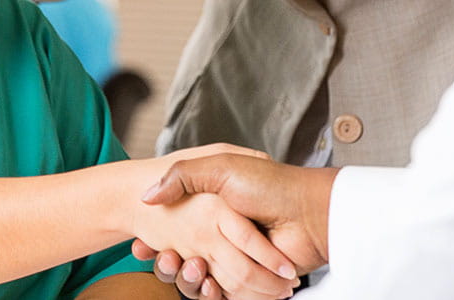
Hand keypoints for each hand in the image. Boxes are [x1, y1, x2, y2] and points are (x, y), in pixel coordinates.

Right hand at [131, 153, 333, 286]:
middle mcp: (223, 235)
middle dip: (169, 262)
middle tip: (165, 257)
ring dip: (188, 279)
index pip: (175, 227)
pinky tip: (206, 283)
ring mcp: (237, 258)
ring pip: (200, 278)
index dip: (156, 240)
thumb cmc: (270, 185)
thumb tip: (147, 197)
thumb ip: (182, 176)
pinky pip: (226, 292)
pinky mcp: (251, 281)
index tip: (143, 243)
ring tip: (188, 268)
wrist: (309, 213)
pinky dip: (213, 292)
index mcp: (213, 209)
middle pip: (184, 257)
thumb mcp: (221, 167)